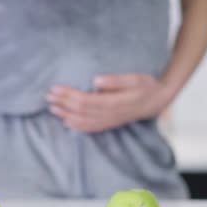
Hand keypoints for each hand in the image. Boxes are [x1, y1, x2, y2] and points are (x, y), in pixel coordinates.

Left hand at [46, 73, 171, 132]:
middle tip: (48, 96)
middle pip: (81, 111)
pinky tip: (65, 121)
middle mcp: (110, 115)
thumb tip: (96, 80)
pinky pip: (90, 128)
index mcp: (115, 103)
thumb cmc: (146, 85)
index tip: (55, 87)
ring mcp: (109, 121)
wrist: (159, 100)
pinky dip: (76, 126)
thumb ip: (116, 80)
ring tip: (51, 107)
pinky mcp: (109, 124)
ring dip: (66, 115)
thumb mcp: (136, 78)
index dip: (69, 95)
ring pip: (83, 122)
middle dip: (63, 104)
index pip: (86, 101)